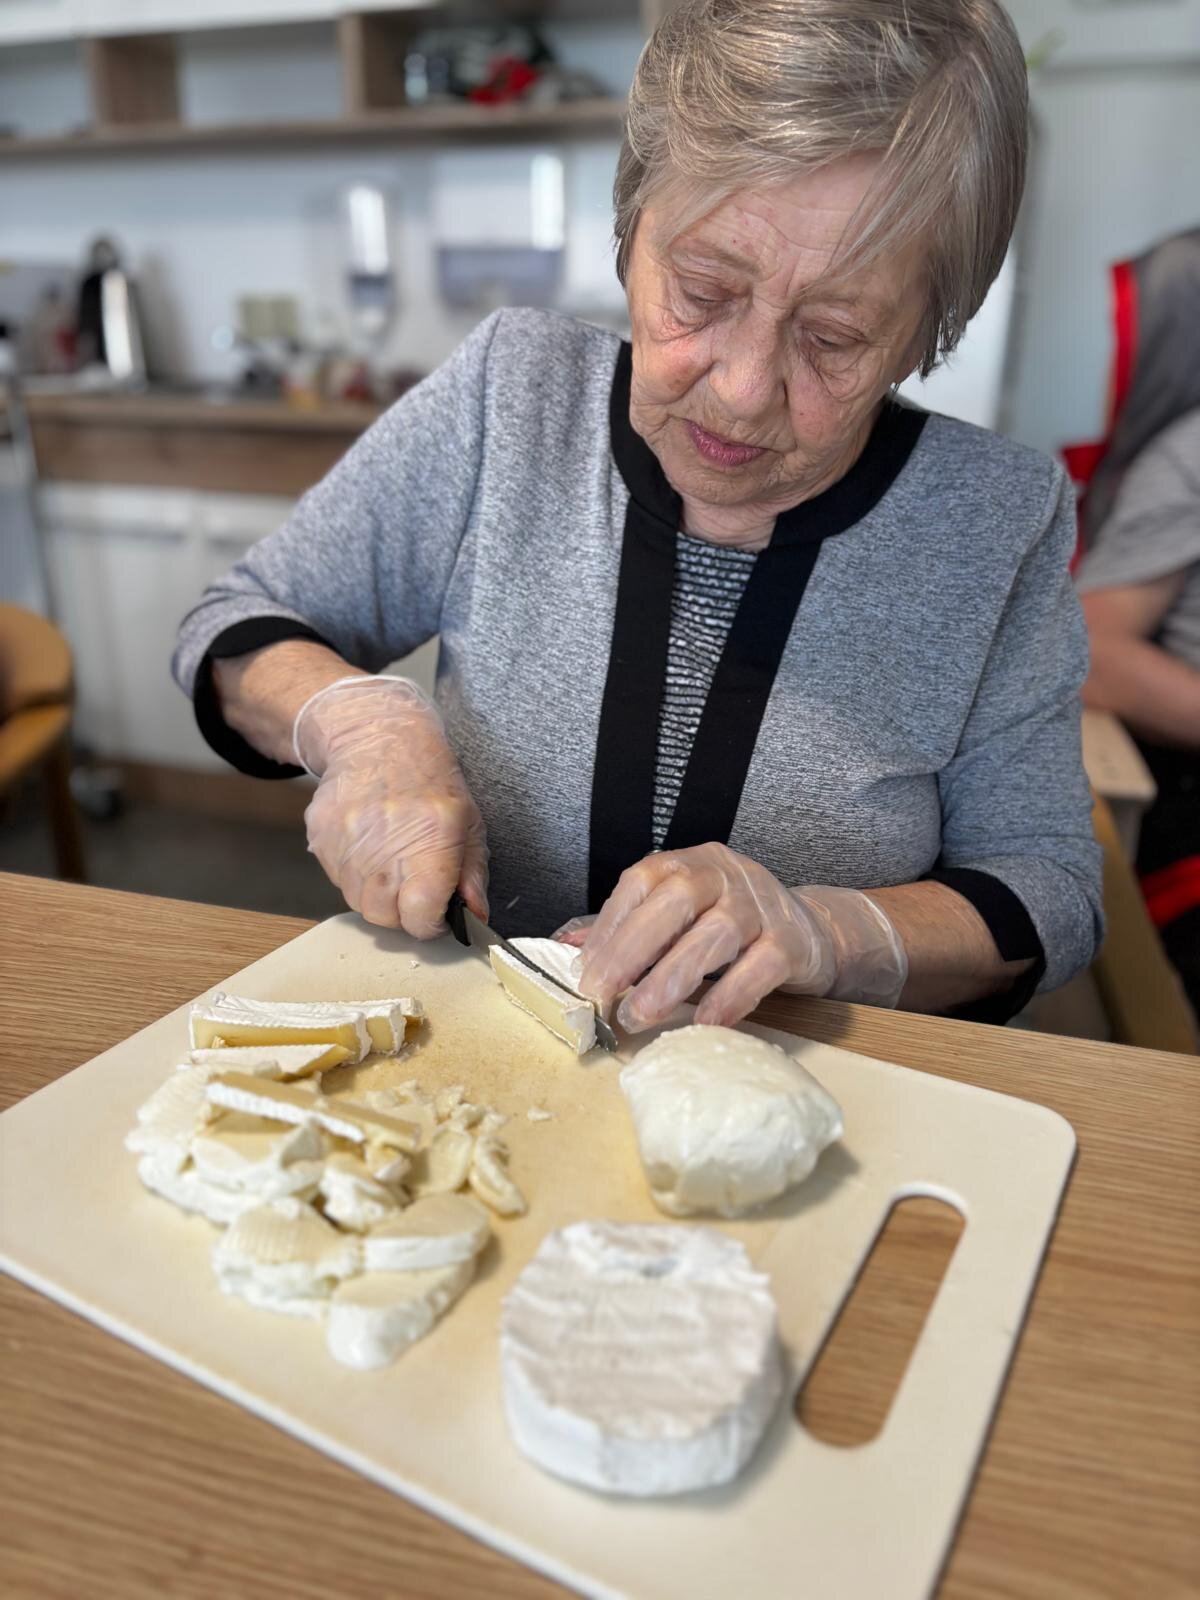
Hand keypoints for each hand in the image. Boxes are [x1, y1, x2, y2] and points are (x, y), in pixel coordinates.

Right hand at [294, 676, 487, 938]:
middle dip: (404, 912)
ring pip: (359, 903)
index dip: (431, 922)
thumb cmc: (430, 782)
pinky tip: (369, 848)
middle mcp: (384, 846)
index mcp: (429, 842)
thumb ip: (473, 875)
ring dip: (378, 894)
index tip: (437, 913)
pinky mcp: (321, 839)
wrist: (378, 739)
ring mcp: (346, 843)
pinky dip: (354, 875)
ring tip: (392, 862)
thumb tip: (476, 916)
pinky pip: (337, 880)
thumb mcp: (469, 823)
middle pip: (386, 917)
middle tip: (414, 887)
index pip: (420, 916)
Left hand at [576, 842, 906, 1031]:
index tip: (583, 971)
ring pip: (715, 934)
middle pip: (674, 900)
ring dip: (672, 977)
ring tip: (640, 1015)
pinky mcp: (791, 943)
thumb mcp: (680, 917)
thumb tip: (566, 948)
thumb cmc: (733, 925)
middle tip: (602, 993)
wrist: (812, 932)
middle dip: (631, 948)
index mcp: (689, 864)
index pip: (641, 882)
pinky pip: (759, 968)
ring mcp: (760, 906)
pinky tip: (703, 1022)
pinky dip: (729, 997)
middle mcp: (724, 875)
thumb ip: (629, 928)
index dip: (609, 925)